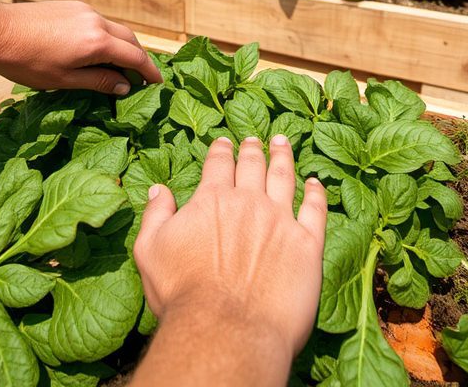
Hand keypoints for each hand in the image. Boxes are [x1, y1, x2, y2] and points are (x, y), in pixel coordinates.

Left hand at [0, 0, 161, 93]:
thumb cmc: (26, 62)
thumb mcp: (64, 80)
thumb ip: (98, 81)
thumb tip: (125, 86)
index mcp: (97, 42)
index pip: (135, 57)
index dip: (149, 72)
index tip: (158, 84)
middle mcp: (96, 21)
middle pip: (130, 39)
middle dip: (139, 58)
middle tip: (141, 78)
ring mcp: (84, 10)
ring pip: (114, 29)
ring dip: (122, 46)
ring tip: (118, 67)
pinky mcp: (71, 6)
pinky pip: (98, 22)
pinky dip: (106, 37)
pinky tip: (95, 51)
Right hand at [133, 134, 326, 358]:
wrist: (226, 330)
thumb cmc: (182, 295)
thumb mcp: (151, 251)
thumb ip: (155, 216)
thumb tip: (158, 189)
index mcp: (212, 199)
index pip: (218, 164)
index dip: (221, 150)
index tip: (224, 142)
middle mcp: (248, 202)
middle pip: (253, 165)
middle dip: (253, 148)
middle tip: (255, 138)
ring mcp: (280, 220)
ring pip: (284, 177)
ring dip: (283, 157)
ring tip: (283, 143)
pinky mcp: (306, 244)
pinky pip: (315, 210)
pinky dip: (316, 193)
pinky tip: (316, 183)